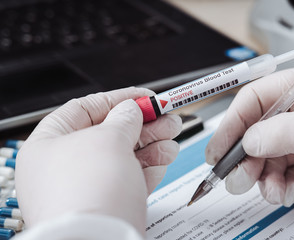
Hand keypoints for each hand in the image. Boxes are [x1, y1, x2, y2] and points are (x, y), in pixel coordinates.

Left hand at [15, 87, 181, 235]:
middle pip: (110, 134)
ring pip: (124, 158)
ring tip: (172, 139)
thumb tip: (132, 109)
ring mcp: (86, 187)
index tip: (145, 97)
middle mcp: (64, 166)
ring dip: (152, 146)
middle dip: (144, 124)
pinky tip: (164, 160)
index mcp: (49, 144)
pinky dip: (148, 168)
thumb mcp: (109, 139)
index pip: (86, 109)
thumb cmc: (90, 191)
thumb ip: (124, 118)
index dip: (119, 99)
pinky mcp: (106, 205)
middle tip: (168, 117)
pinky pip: (129, 179)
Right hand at [205, 66, 293, 206]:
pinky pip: (281, 176)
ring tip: (269, 189)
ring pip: (264, 159)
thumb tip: (248, 141)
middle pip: (254, 133)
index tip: (219, 148)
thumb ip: (286, 131)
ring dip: (261, 177)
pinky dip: (279, 188)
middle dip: (243, 157)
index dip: (233, 123)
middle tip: (236, 177)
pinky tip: (287, 192)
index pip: (254, 101)